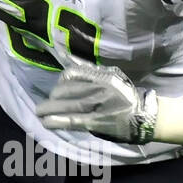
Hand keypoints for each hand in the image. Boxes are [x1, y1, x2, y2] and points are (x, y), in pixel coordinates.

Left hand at [35, 60, 157, 143]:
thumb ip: (91, 71)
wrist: (143, 116)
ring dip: (49, 109)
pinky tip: (46, 123)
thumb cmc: (126, 97)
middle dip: (53, 97)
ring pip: (67, 105)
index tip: (57, 89)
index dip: (61, 81)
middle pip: (67, 90)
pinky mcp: (96, 122)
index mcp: (102, 75)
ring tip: (39, 112)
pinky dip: (57, 121)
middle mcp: (98, 88)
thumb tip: (68, 60)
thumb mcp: (112, 77)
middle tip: (46, 104)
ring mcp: (97, 106)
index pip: (73, 74)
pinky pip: (72, 120)